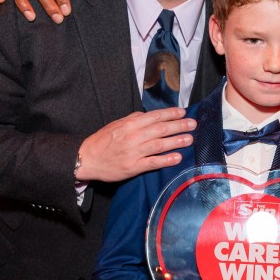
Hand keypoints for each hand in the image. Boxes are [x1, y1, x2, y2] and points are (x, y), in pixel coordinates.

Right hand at [75, 108, 195, 182]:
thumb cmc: (102, 141)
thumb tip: (150, 115)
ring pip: (159, 144)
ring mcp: (134, 152)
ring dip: (176, 141)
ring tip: (190, 139)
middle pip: (160, 129)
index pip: (154, 117)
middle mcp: (133, 136)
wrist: (87, 159)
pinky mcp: (133, 167)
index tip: (183, 112)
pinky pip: (153, 162)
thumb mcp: (116, 124)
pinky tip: (177, 157)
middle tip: (193, 124)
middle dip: (178, 126)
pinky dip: (166, 159)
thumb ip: (134, 119)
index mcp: (129, 124)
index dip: (170, 114)